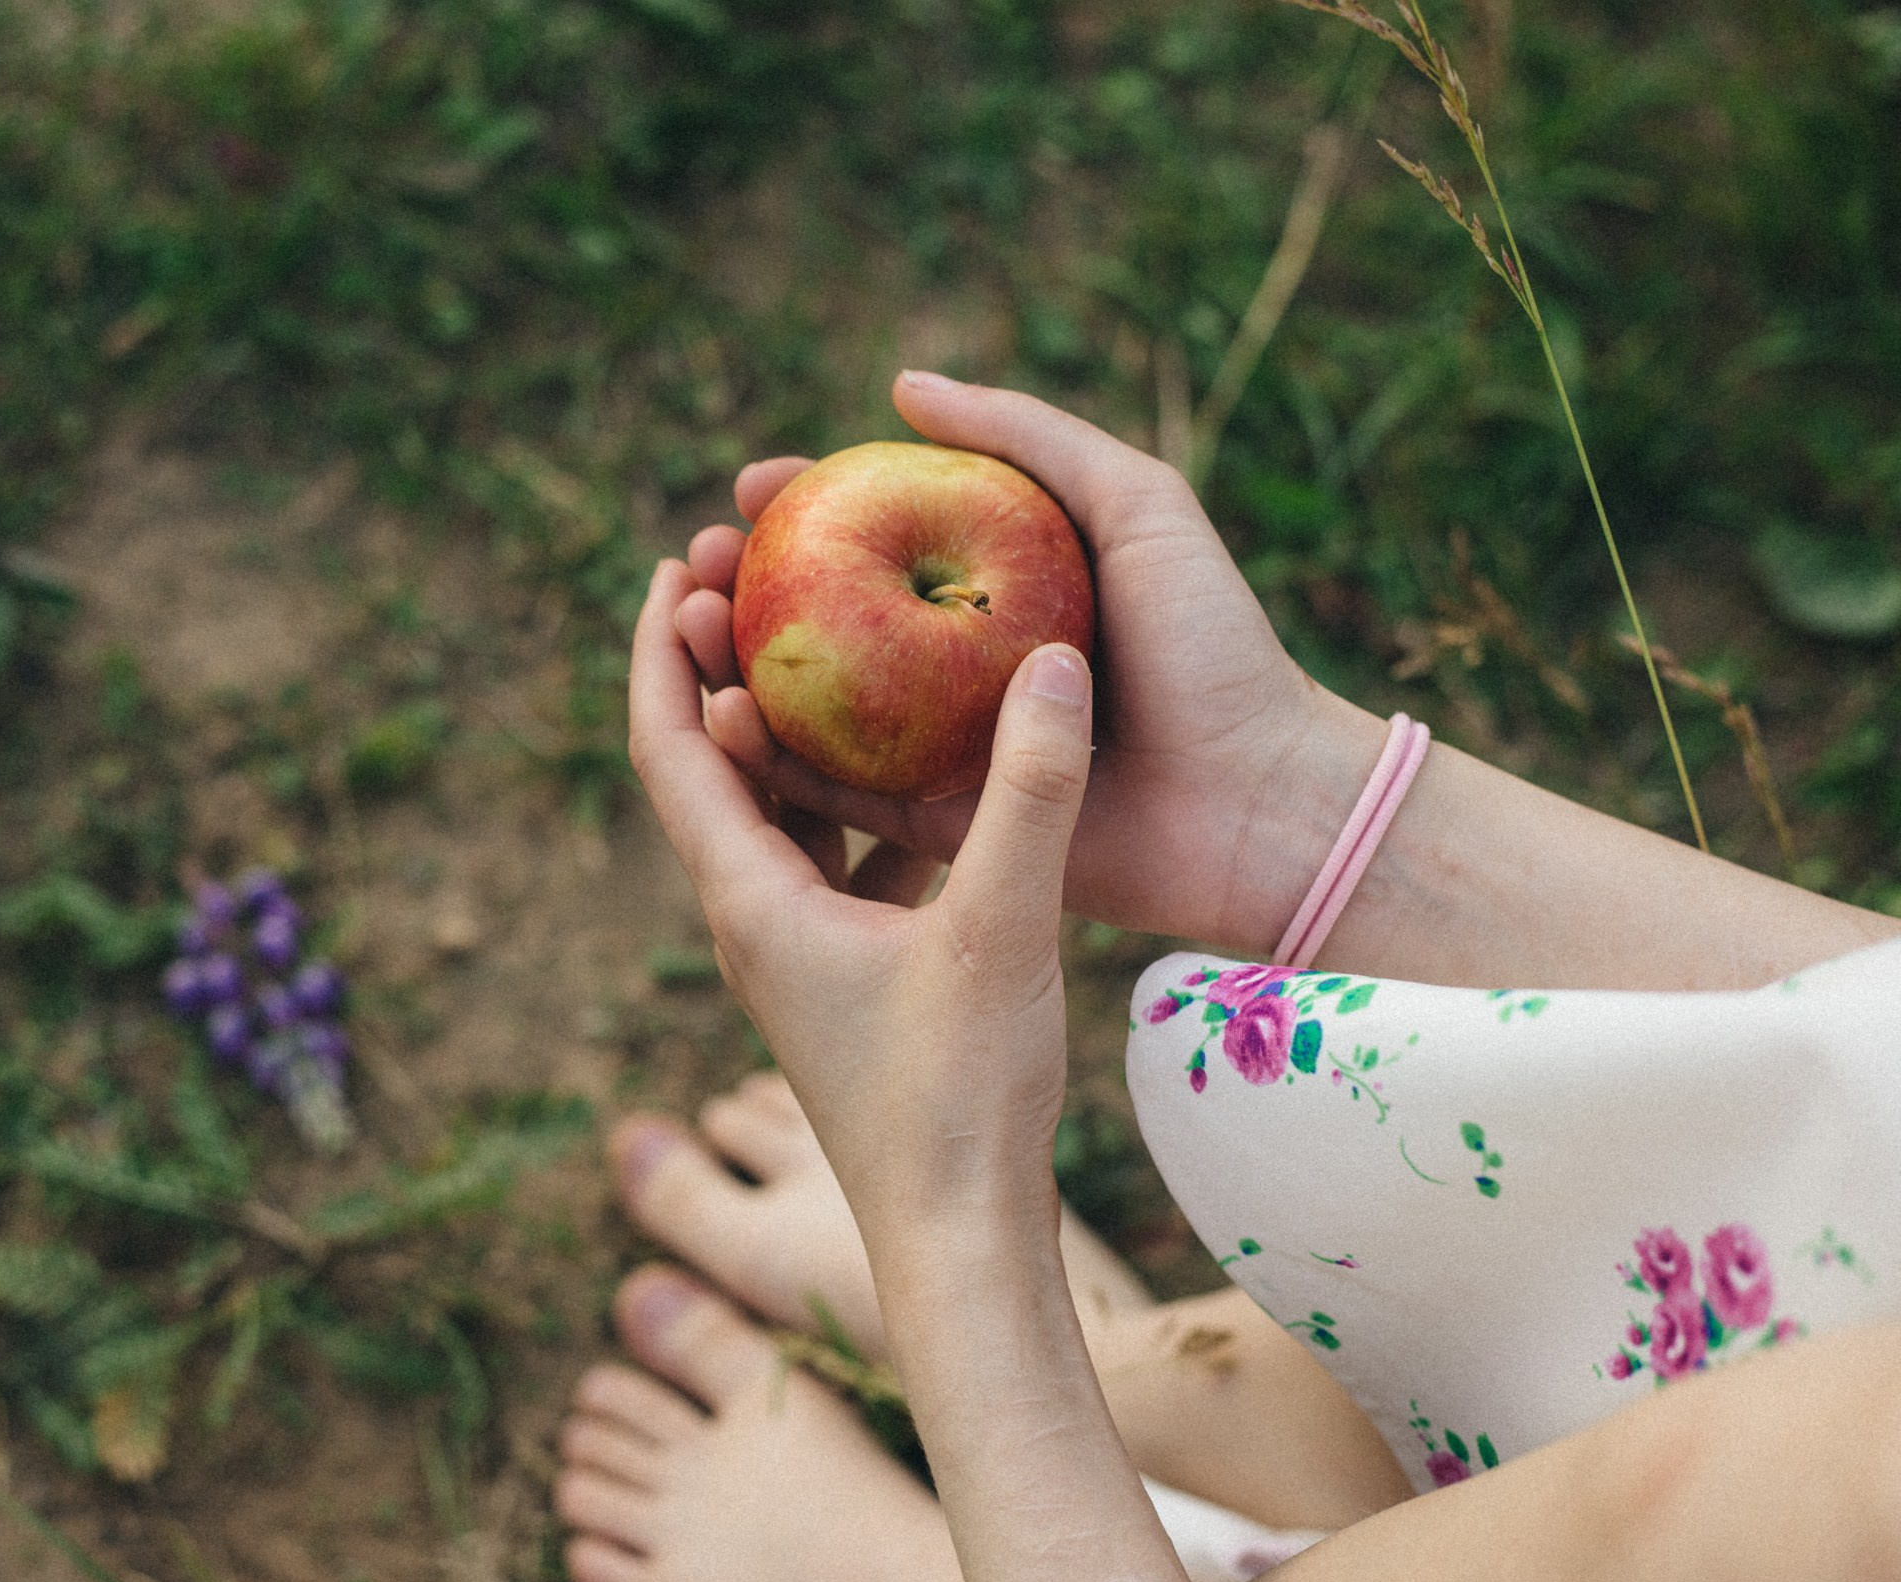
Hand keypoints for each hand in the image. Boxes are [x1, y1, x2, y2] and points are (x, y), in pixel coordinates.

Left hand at [629, 556, 1093, 1239]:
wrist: (959, 1235)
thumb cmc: (959, 1096)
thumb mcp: (1003, 927)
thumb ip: (1028, 794)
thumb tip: (1055, 660)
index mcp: (749, 901)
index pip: (670, 746)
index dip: (659, 650)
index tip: (677, 562)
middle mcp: (750, 920)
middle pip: (709, 766)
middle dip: (720, 666)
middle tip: (751, 574)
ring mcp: (794, 951)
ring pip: (773, 814)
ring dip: (790, 732)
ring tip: (834, 646)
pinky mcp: (843, 976)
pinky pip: (830, 858)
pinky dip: (855, 798)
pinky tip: (924, 768)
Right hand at [676, 370, 1377, 954]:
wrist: (1260, 800)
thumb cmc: (1212, 643)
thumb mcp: (1133, 502)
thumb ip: (1026, 436)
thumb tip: (901, 383)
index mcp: (999, 594)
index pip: (877, 538)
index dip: (806, 512)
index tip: (745, 490)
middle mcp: (960, 673)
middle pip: (827, 624)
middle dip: (747, 593)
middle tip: (695, 566)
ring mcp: (946, 755)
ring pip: (814, 710)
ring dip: (737, 670)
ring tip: (686, 628)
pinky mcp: (945, 833)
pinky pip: (842, 798)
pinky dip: (774, 763)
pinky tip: (719, 716)